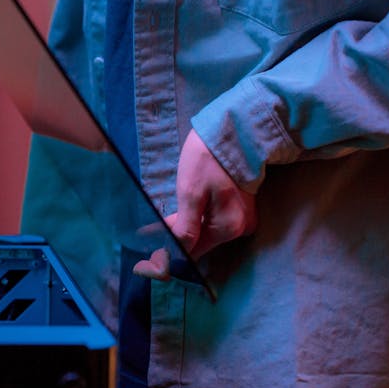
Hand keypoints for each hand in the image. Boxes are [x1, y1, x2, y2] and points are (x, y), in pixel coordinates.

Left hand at [133, 130, 256, 279]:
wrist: (233, 132)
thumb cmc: (208, 161)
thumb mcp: (191, 194)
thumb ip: (185, 228)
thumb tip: (173, 255)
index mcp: (228, 229)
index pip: (194, 252)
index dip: (170, 251)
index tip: (147, 246)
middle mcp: (239, 229)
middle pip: (200, 242)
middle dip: (175, 238)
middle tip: (147, 233)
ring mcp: (241, 218)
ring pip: (205, 231)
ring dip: (183, 228)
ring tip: (156, 225)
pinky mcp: (239, 207)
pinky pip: (212, 220)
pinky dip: (195, 219)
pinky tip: (178, 214)